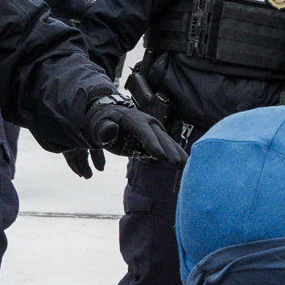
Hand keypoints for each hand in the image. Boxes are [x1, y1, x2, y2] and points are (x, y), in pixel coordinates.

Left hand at [70, 93, 184, 178]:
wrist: (106, 119)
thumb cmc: (101, 123)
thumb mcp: (98, 125)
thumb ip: (103, 129)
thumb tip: (110, 132)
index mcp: (133, 118)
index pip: (144, 131)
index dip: (153, 144)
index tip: (161, 157)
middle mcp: (147, 123)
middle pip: (160, 137)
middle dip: (170, 151)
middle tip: (179, 164)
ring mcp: (152, 130)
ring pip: (167, 142)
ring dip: (177, 153)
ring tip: (186, 165)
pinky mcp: (154, 139)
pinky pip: (166, 147)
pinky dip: (175, 155)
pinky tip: (184, 165)